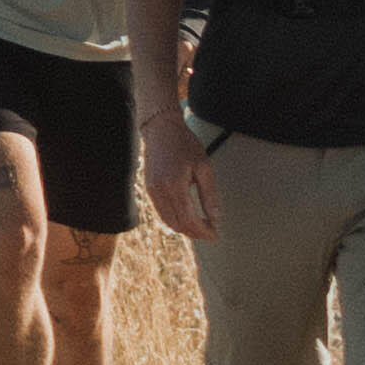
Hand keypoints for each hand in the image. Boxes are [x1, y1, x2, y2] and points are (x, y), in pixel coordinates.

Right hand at [139, 113, 213, 245]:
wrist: (162, 130)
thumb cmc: (185, 144)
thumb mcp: (204, 167)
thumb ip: (209, 194)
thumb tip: (215, 218)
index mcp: (174, 186)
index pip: (189, 219)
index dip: (203, 231)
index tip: (215, 235)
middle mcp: (159, 192)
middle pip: (178, 224)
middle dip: (195, 233)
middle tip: (211, 232)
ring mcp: (152, 192)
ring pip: (168, 222)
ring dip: (185, 228)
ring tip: (201, 227)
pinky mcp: (149, 189)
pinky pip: (162, 213)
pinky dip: (175, 220)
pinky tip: (187, 217)